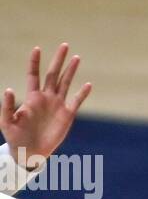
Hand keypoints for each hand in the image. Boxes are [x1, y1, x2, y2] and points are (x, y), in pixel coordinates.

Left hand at [1, 45, 91, 167]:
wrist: (30, 153)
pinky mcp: (67, 115)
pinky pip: (77, 101)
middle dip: (58, 60)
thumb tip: (8, 89)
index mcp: (32, 98)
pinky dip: (82, 93)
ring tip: (76, 57)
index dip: (35, 62)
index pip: (34, 75)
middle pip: (53, 74)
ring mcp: (58, 105)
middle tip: (64, 45)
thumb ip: (7, 107)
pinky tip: (88, 85)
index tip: (37, 48)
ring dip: (71, 71)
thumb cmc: (16, 138)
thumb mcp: (7, 123)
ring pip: (66, 83)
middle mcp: (46, 98)